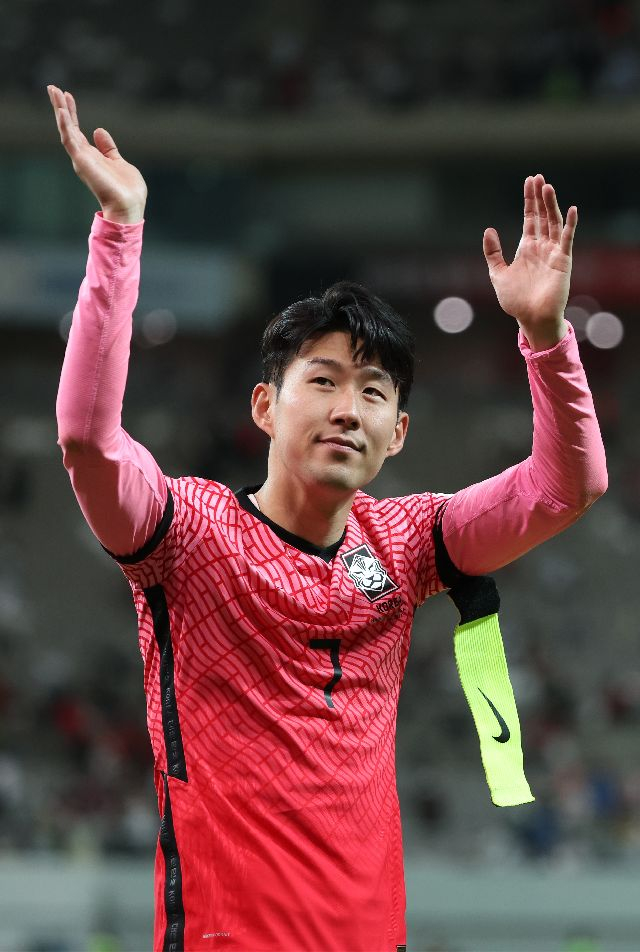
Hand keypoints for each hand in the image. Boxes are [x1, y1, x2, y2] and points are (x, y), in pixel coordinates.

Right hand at [47, 85, 146, 223]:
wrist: (128, 206)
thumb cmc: (127, 190)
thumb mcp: (119, 162)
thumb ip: (108, 148)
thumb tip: (98, 131)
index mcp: (92, 156)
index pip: (77, 131)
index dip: (72, 113)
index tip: (68, 95)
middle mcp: (84, 157)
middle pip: (68, 127)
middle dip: (60, 107)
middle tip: (53, 88)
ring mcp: (82, 159)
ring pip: (66, 130)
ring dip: (60, 111)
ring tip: (54, 91)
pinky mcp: (83, 162)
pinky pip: (70, 141)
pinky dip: (65, 126)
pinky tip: (61, 111)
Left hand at [483, 174, 577, 350]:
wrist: (530, 318)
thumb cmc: (515, 301)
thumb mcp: (497, 274)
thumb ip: (493, 253)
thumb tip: (489, 229)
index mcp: (526, 248)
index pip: (529, 218)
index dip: (529, 201)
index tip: (528, 182)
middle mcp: (541, 247)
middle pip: (542, 216)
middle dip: (539, 197)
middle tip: (538, 177)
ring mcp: (553, 252)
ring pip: (553, 223)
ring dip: (551, 205)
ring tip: (547, 186)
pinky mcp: (563, 260)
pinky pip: (567, 239)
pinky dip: (570, 224)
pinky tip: (571, 209)